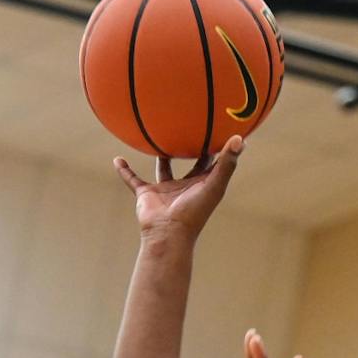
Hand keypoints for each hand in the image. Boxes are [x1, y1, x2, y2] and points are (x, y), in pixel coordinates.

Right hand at [113, 136, 243, 240]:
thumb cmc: (195, 212)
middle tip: (192, 124)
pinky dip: (125, 171)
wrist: (168, 234)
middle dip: (192, 146)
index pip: (213, 161)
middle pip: (190, 162)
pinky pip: (133, 179)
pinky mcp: (147, 194)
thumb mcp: (215, 185)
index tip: (221, 126)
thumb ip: (227, 163)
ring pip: (163, 167)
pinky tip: (117, 159)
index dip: (218, 146)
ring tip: (158, 136)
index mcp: (203, 183)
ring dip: (160, 155)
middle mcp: (186, 185)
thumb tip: (240, 139)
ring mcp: (166, 190)